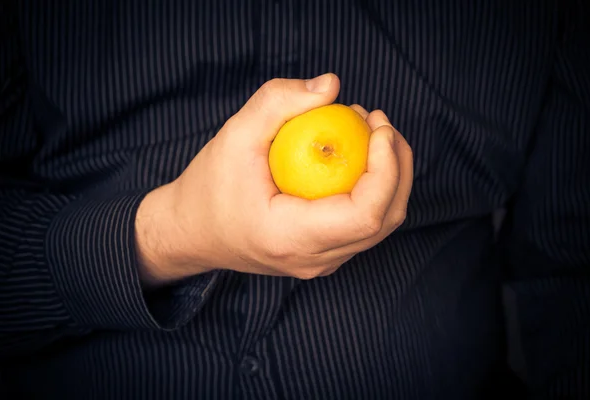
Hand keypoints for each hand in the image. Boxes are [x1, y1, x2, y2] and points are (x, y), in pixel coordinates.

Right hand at [135, 73, 412, 286]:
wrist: (191, 233)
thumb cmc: (208, 187)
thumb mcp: (235, 135)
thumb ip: (278, 101)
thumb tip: (331, 85)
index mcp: (292, 239)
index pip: (366, 215)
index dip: (387, 170)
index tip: (379, 128)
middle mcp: (314, 261)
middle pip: (385, 220)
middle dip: (398, 166)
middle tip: (379, 123)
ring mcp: (321, 264)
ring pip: (380, 226)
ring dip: (389, 177)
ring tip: (370, 134)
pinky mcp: (323, 256)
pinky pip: (363, 227)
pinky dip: (373, 190)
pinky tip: (356, 157)